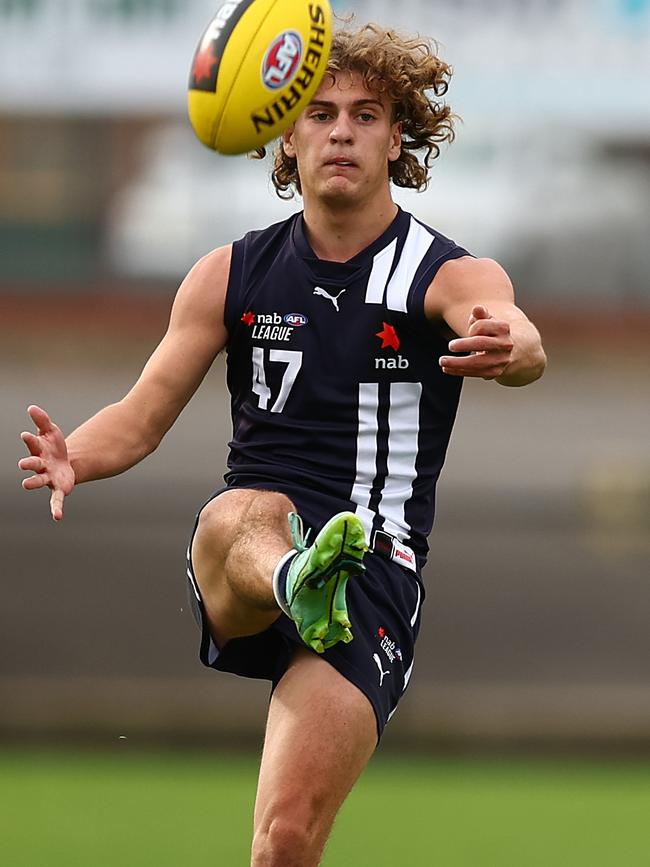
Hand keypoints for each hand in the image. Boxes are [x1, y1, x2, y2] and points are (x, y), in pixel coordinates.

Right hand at [18, 405, 74, 521]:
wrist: (67, 463)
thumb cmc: (54, 447)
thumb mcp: (51, 431)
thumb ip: (42, 420)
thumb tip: (31, 407)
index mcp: (38, 451)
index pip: (32, 444)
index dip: (30, 440)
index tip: (27, 435)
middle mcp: (41, 466)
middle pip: (33, 464)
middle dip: (28, 464)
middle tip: (23, 464)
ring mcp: (48, 478)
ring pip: (39, 481)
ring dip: (33, 482)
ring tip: (26, 484)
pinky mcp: (59, 488)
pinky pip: (56, 499)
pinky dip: (55, 508)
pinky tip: (57, 517)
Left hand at [439, 305, 513, 379]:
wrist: (512, 350)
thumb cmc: (493, 333)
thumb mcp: (488, 320)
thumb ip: (481, 314)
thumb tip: (477, 308)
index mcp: (503, 328)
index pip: (482, 326)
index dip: (472, 328)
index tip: (469, 331)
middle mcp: (505, 345)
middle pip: (481, 344)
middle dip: (463, 345)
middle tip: (450, 346)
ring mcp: (500, 360)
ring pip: (476, 363)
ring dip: (457, 363)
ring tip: (443, 361)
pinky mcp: (494, 373)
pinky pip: (474, 373)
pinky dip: (458, 371)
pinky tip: (447, 368)